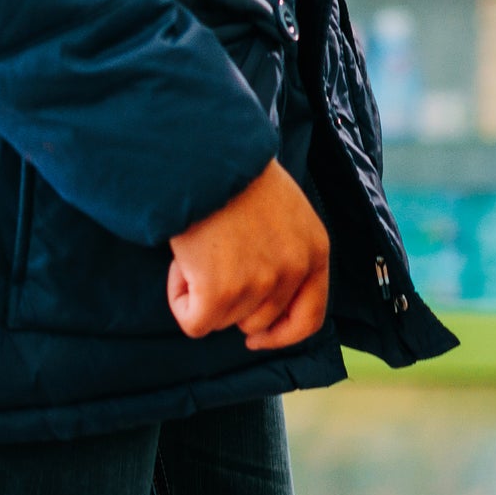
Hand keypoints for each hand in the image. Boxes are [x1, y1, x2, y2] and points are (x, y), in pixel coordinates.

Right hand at [166, 160, 331, 350]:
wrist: (207, 156)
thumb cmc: (238, 177)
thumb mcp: (285, 214)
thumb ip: (285, 255)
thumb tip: (262, 308)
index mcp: (315, 252)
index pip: (309, 318)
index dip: (281, 334)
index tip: (257, 338)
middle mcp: (293, 271)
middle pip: (257, 323)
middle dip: (229, 302)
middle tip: (212, 262)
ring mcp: (259, 284)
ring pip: (222, 321)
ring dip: (202, 294)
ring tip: (200, 249)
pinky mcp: (221, 293)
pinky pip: (194, 322)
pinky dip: (180, 300)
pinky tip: (182, 263)